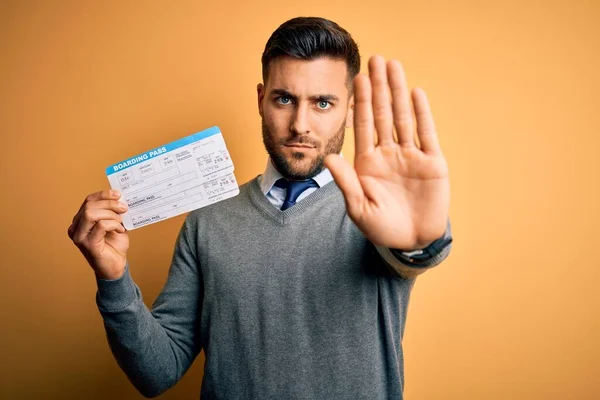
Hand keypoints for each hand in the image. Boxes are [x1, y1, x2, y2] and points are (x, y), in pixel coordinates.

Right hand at [68, 190, 129, 279]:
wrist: (116, 267)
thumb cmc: (114, 246)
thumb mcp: (114, 224)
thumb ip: (113, 212)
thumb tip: (120, 198)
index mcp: (80, 221)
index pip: (88, 201)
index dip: (103, 195)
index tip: (118, 194)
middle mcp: (76, 228)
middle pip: (90, 206)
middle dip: (109, 203)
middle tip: (124, 208)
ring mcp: (79, 237)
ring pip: (91, 214)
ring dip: (111, 214)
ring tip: (121, 221)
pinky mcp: (88, 244)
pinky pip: (100, 226)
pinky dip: (113, 224)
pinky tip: (120, 230)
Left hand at [325, 55, 449, 249]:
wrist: (411, 242)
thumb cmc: (381, 227)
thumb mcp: (358, 208)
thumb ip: (346, 181)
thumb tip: (328, 157)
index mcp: (368, 162)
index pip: (363, 125)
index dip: (361, 102)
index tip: (356, 79)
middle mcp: (388, 153)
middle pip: (383, 114)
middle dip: (379, 88)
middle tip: (375, 60)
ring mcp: (411, 156)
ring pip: (403, 118)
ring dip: (398, 92)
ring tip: (394, 66)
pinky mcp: (432, 163)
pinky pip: (427, 134)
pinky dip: (422, 114)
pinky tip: (415, 93)